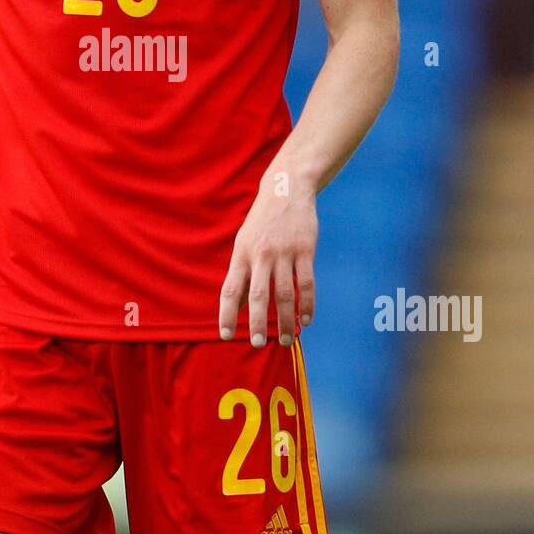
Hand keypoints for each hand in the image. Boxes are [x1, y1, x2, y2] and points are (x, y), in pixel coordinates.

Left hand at [219, 175, 316, 347]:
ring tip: (288, 340)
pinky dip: (307, 304)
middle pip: (259, 295)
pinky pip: (306, 282)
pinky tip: (306, 319)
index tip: (225, 335)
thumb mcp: (245, 242)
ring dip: (286, 319)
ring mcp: (284, 252)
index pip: (231, 289)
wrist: (285, 189)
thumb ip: (244, 273)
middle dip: (258, 322)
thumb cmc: (262, 222)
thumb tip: (241, 305)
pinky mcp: (305, 249)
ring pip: (285, 293)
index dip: (227, 313)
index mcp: (241, 254)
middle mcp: (261, 255)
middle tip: (258, 344)